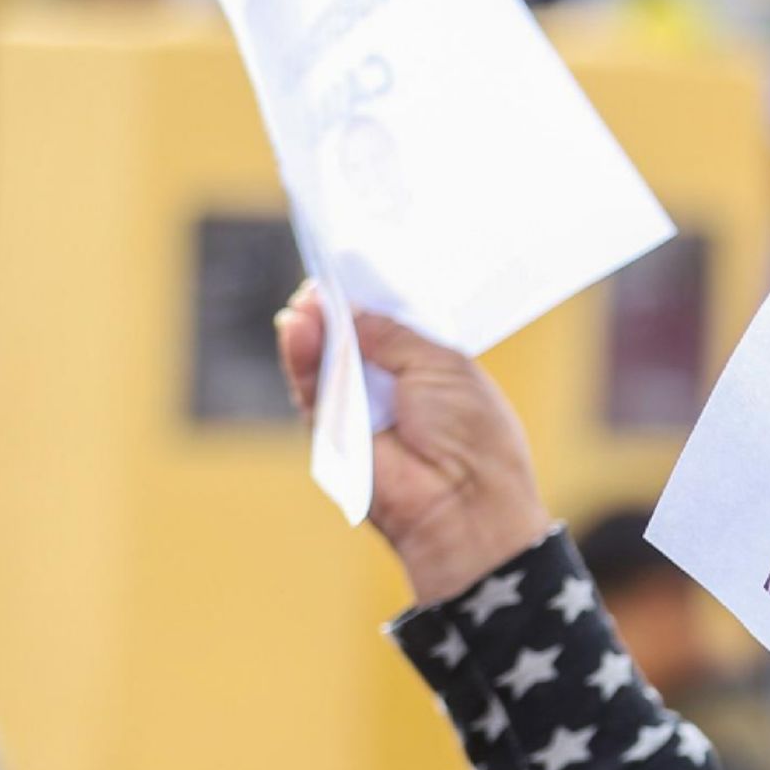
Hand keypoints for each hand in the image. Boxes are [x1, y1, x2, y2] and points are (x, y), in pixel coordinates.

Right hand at [274, 282, 550, 605]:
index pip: (391, 327)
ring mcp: (360, 412)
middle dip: (336, 311)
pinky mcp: (333, 434)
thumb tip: (351, 311)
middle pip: (353, 341)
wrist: (463, 500)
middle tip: (319, 281)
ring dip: (314, 330)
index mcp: (430, 368)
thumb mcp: (441, 365)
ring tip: (304, 301)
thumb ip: (393, 336)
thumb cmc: (471, 433)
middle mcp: (392, 388)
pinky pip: (312, 391)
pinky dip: (303, 358)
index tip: (349, 269)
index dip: (370, 301)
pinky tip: (298, 327)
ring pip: (326, 363)